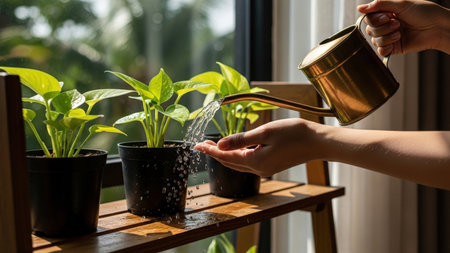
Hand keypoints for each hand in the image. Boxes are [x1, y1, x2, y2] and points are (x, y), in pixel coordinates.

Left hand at [195, 118, 325, 176]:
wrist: (318, 142)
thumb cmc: (294, 134)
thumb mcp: (264, 133)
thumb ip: (240, 140)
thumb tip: (219, 145)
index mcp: (255, 162)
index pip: (225, 157)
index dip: (210, 151)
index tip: (196, 145)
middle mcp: (259, 169)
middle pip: (230, 162)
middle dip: (215, 154)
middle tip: (201, 144)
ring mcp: (266, 169)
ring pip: (239, 163)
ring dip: (226, 155)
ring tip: (213, 145)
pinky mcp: (272, 165)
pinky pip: (249, 162)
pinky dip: (238, 156)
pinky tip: (235, 148)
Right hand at [358, 0, 449, 55]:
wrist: (437, 28)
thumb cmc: (424, 13)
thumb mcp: (401, 4)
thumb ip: (379, 5)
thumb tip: (359, 8)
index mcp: (387, 13)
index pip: (369, 18)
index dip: (374, 19)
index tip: (386, 16)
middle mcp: (386, 25)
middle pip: (369, 30)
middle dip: (382, 28)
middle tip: (397, 23)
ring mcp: (389, 37)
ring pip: (374, 41)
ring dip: (387, 36)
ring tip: (400, 32)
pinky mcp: (394, 48)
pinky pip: (380, 51)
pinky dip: (386, 47)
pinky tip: (396, 40)